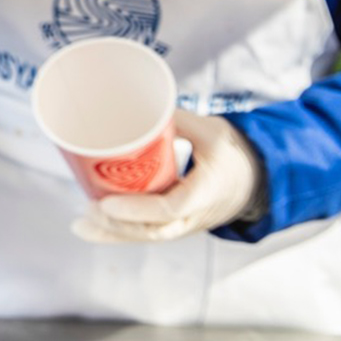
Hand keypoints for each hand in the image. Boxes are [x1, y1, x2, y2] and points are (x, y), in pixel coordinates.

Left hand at [72, 110, 264, 242]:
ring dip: (114, 233)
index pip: (170, 209)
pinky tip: (90, 230)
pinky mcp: (177, 225)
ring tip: (81, 223)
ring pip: (148, 236)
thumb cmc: (233, 151)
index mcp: (207, 191)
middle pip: (154, 230)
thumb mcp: (212, 130)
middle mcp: (196, 215)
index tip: (106, 203)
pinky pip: (148, 234)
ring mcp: (187, 224)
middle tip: (89, 206)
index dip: (137, 209)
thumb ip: (178, 119)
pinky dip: (119, 235)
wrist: (259, 178)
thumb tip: (139, 104)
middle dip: (118, 225)